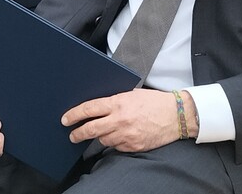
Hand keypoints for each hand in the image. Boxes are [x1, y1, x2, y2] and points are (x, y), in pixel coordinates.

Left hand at [61, 88, 195, 152]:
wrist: (175, 115)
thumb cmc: (153, 101)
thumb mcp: (131, 94)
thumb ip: (114, 100)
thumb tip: (97, 105)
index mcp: (117, 103)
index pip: (89, 109)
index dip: (74, 115)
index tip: (65, 119)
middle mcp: (120, 120)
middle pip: (91, 129)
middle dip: (78, 133)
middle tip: (72, 135)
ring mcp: (127, 135)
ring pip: (103, 140)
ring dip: (99, 137)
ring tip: (99, 133)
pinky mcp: (134, 146)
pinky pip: (117, 147)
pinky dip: (115, 142)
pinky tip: (118, 137)